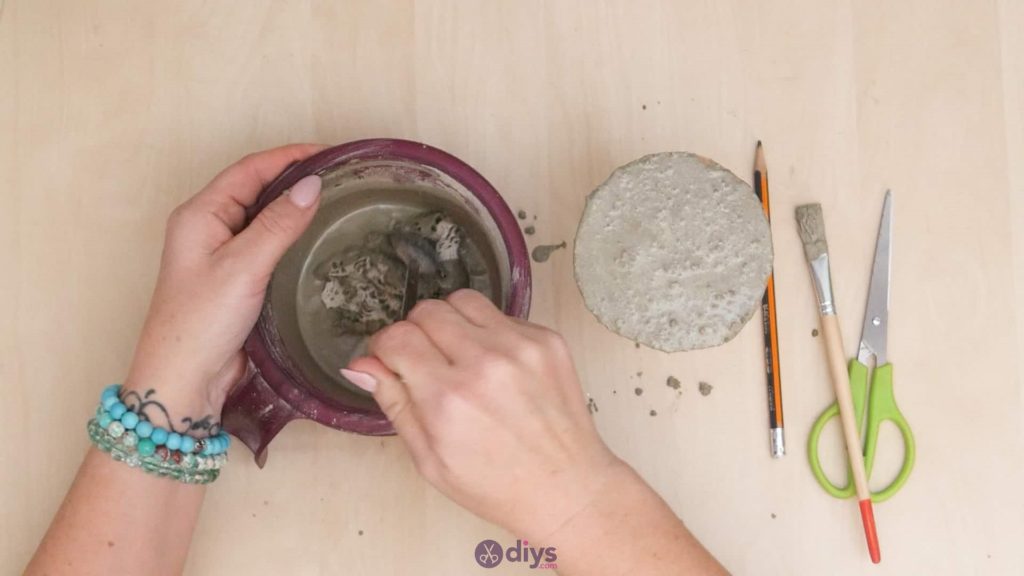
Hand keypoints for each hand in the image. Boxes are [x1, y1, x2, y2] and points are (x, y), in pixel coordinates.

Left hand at [124, 144, 324, 430]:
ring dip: (294, 206)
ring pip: (263, 217)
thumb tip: (313, 185)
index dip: (290, 156)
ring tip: (337, 201)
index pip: (250, 169)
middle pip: (256, 188)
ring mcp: (221, 254)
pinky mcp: (235, 279)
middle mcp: (208, 228)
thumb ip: (278, 225)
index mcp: (200, 214)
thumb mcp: (243, 267)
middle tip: (342, 175)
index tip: (332, 152)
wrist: (183, 380)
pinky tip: (317, 239)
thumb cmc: (201, 322)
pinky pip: (267, 244)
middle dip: (295, 177)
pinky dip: (292, 235)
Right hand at [343, 289, 626, 538]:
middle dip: (415, 332)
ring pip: (463, 301)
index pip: (396, 338)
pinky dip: (488, 332)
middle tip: (425, 362)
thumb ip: (395, 404)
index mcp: (448, 399)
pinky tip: (494, 366)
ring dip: (450, 322)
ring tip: (458, 356)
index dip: (384, 348)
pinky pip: (501, 315)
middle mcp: (485, 364)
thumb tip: (360, 365)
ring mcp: (521, 347)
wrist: (568, 489)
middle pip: (427, 311)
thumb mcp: (430, 460)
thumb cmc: (497, 486)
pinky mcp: (547, 340)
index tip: (389, 361)